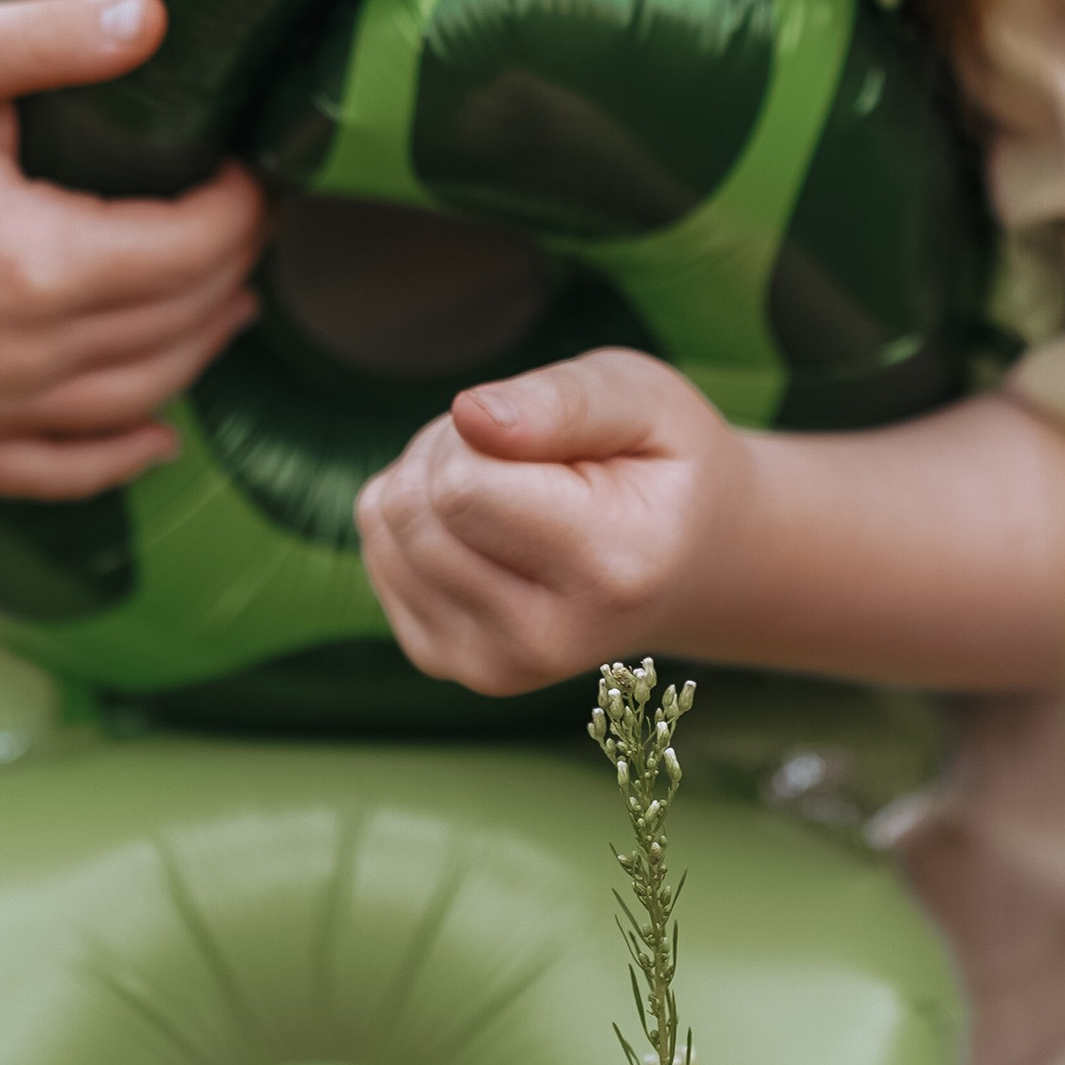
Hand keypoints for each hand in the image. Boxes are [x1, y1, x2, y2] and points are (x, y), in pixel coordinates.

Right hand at [0, 0, 267, 499]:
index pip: (188, 252)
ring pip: (131, 402)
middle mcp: (6, 359)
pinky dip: (114, 459)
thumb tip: (156, 17)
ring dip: (197, 350)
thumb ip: (53, 35)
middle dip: (230, 270)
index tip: (251, 167)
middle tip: (249, 219)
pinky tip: (158, 432)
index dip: (240, 210)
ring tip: (233, 296)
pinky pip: (49, 472)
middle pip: (174, 327)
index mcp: (23, 263)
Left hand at [355, 349, 742, 697]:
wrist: (687, 563)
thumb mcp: (641, 398)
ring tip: (510, 483)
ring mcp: (491, 666)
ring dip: (429, 478)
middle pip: (414, 509)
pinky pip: (378, 555)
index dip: (483, 430)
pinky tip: (485, 522)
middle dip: (449, 449)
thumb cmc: (660, 463)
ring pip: (385, 528)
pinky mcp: (447, 662)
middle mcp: (544, 642)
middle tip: (525, 453)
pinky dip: (414, 518)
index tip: (545, 434)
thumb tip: (469, 415)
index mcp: (609, 571)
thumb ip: (561, 400)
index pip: (460, 487)